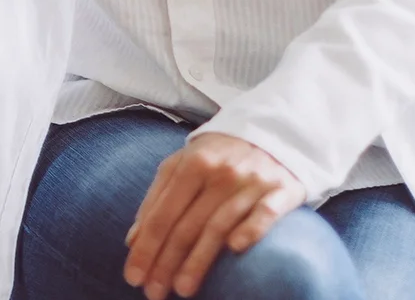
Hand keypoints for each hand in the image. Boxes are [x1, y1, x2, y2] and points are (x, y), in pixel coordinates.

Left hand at [122, 132, 305, 298]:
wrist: (273, 130)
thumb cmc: (218, 155)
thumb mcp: (182, 165)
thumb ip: (157, 198)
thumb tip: (133, 240)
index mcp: (192, 165)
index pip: (162, 214)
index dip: (146, 247)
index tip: (133, 277)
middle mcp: (221, 173)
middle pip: (187, 224)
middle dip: (167, 262)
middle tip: (154, 292)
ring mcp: (252, 182)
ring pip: (219, 226)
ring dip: (199, 260)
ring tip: (182, 288)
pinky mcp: (282, 191)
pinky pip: (265, 214)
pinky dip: (251, 230)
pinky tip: (235, 249)